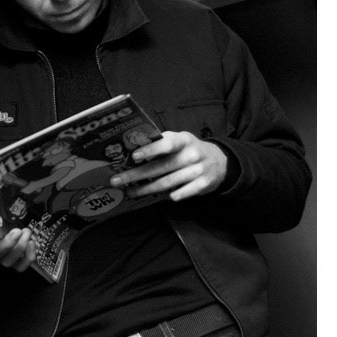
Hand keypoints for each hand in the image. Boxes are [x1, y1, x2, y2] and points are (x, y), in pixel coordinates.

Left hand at [110, 131, 227, 202]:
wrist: (219, 162)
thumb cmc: (189, 150)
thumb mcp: (179, 140)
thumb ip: (161, 143)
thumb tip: (133, 150)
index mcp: (183, 140)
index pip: (167, 144)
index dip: (151, 149)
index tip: (134, 156)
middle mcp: (191, 155)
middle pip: (161, 168)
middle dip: (136, 175)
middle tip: (117, 180)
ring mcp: (198, 171)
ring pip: (167, 183)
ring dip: (146, 189)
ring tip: (130, 191)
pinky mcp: (203, 186)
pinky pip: (180, 194)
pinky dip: (167, 196)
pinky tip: (155, 196)